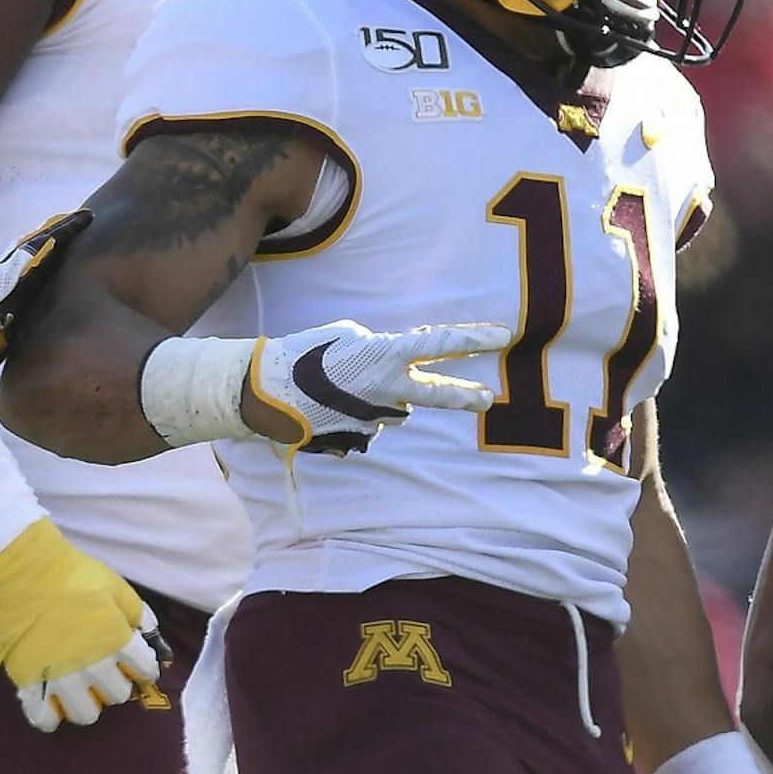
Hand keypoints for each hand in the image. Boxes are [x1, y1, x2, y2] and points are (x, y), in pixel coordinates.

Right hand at [0, 517, 167, 731]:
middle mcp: (92, 664)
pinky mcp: (27, 682)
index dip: (144, 666)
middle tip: (107, 669)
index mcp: (117, 640)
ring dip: (89, 703)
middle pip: (117, 695)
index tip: (136, 662)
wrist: (21, 569)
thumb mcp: (117, 588)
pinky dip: (52, 715)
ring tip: (82, 688)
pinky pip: (44, 718)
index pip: (145, 671)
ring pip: (85, 714)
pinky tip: (55, 700)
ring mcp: (59, 676)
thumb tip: (157, 642)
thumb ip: (139, 616)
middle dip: (117, 683)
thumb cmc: (73, 574)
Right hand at [240, 320, 507, 455]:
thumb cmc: (307, 353)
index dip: (474, 338)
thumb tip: (397, 368)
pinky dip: (358, 412)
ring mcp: (378, 417)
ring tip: (342, 387)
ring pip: (395, 406)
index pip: (440, 343)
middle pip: (438, 392)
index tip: (504, 336)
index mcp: (387, 355)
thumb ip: (383, 350)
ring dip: (380, 397)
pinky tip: (332, 407)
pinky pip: (371, 420)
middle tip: (489, 398)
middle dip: (465, 395)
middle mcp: (390, 389)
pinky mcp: (363, 437)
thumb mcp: (350, 337)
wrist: (267, 393)